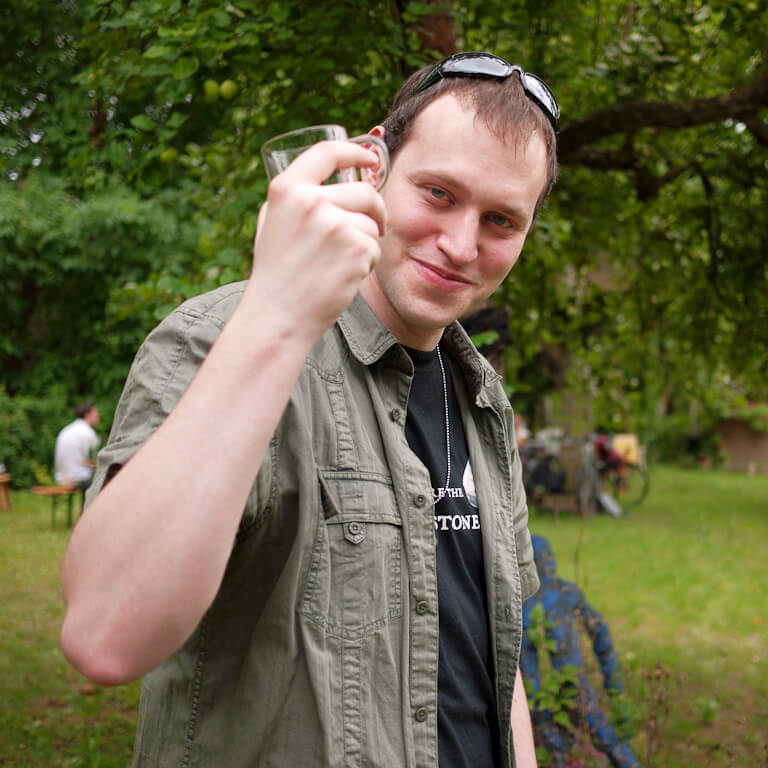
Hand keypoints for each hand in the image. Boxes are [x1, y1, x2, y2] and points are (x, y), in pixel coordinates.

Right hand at [246, 141, 386, 341]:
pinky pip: (375, 247)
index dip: (354, 151)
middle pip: (364, 191)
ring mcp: (335, 223)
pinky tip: (345, 277)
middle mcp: (310, 200)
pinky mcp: (356, 247)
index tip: (370, 157)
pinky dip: (367, 263)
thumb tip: (333, 177)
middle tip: (374, 227)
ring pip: (371, 222)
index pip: (328, 152)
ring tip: (340, 264)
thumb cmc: (276, 274)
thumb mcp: (272, 223)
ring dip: (366, 243)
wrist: (279, 315)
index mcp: (287, 189)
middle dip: (375, 210)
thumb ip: (297, 197)